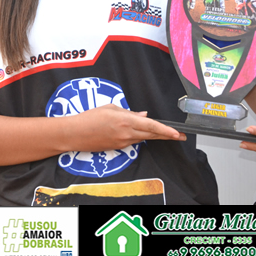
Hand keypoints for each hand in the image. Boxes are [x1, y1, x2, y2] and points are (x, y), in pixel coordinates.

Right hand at [66, 104, 185, 151]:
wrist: (75, 134)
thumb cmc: (89, 118)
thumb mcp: (110, 108)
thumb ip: (129, 112)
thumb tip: (143, 115)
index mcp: (125, 120)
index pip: (151, 126)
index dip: (166, 130)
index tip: (177, 134)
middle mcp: (126, 133)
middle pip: (152, 135)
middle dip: (167, 135)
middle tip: (180, 136)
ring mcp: (123, 142)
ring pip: (143, 138)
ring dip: (154, 135)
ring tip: (165, 133)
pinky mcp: (118, 148)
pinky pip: (134, 141)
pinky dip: (140, 136)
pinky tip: (141, 133)